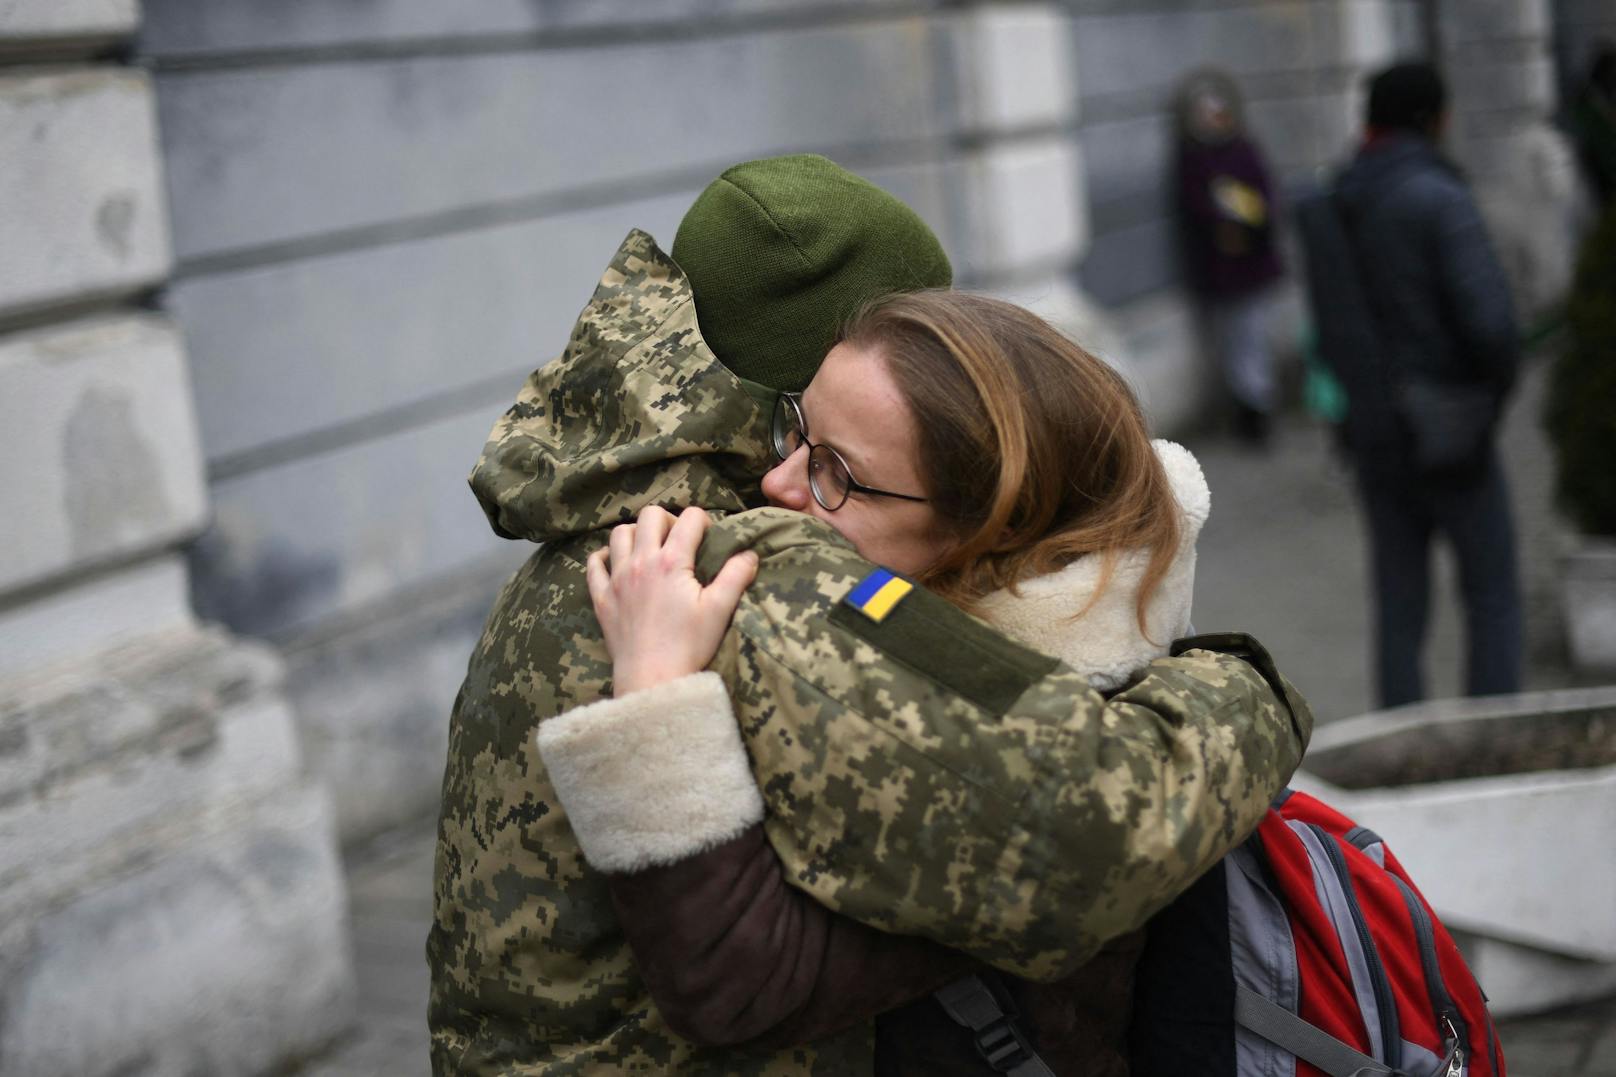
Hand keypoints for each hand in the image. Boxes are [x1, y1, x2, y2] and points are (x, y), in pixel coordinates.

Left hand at [586, 505, 759, 696]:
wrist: (652, 679)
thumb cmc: (688, 646)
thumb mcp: (719, 610)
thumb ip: (736, 576)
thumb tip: (750, 554)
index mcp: (671, 562)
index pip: (690, 519)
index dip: (704, 521)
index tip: (709, 538)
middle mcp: (641, 562)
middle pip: (649, 515)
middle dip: (668, 519)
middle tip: (679, 541)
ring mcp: (617, 579)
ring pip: (620, 534)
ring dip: (637, 533)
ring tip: (651, 549)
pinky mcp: (602, 598)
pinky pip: (594, 565)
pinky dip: (604, 557)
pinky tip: (616, 562)